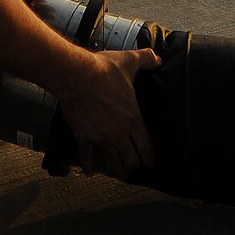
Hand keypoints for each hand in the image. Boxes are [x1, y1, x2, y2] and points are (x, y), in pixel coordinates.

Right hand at [54, 47, 159, 177]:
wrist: (77, 76)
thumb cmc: (104, 70)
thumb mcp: (129, 61)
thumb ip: (146, 59)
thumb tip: (158, 58)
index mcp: (133, 119)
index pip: (146, 146)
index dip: (150, 158)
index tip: (151, 164)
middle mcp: (119, 133)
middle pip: (131, 159)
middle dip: (135, 166)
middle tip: (136, 169)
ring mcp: (100, 137)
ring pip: (113, 162)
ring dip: (118, 171)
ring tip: (122, 175)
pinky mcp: (83, 137)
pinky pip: (86, 156)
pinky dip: (88, 165)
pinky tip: (90, 172)